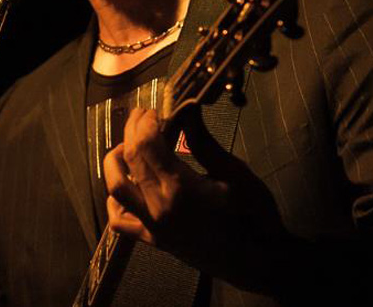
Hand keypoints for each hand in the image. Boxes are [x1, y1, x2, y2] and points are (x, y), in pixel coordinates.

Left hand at [102, 107, 290, 289]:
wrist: (257, 262)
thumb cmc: (253, 216)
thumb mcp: (234, 173)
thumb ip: (204, 142)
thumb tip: (188, 109)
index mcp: (180, 188)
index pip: (146, 144)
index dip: (145, 122)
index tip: (153, 110)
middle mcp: (159, 207)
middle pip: (129, 159)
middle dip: (131, 131)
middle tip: (141, 116)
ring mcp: (153, 226)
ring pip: (115, 188)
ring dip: (115, 162)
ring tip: (129, 147)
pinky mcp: (154, 240)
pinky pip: (120, 221)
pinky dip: (115, 201)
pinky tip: (126, 186)